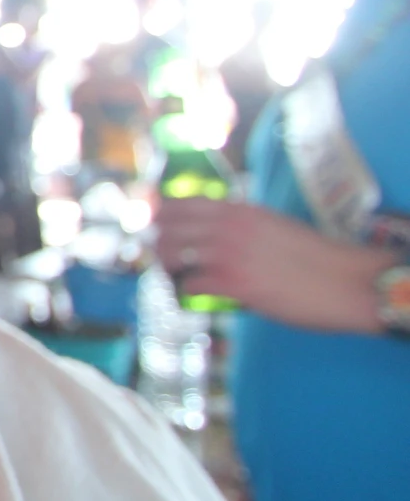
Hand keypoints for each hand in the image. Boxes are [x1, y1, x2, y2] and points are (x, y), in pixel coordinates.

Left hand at [155, 197, 393, 333]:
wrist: (346, 280)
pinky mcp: (235, 285)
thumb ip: (244, 225)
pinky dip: (186, 293)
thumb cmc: (316, 256)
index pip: (180, 203)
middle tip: (164, 261)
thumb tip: (219, 232)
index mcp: (238, 211)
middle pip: (167, 230)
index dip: (160, 216)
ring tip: (176, 279)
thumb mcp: (274, 225)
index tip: (154, 227)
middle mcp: (228, 228)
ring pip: (172, 257)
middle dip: (159, 246)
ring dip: (168, 270)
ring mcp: (229, 256)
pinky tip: (194, 297)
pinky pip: (191, 286)